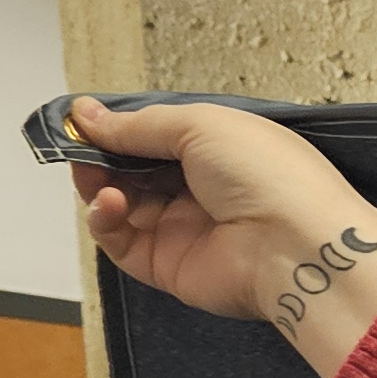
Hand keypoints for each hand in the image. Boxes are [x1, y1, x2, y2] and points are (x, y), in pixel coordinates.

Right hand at [70, 97, 376, 377]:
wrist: (297, 248)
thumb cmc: (267, 175)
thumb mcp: (201, 126)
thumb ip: (140, 124)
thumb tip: (85, 113)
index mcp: (220, 149)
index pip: (156, 135)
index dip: (118, 128)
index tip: (80, 120)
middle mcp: (202, 188)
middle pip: (132, 169)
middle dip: (101, 155)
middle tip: (78, 147)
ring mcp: (185, 228)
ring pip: (120, 204)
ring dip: (98, 185)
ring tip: (97, 177)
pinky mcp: (169, 264)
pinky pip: (121, 241)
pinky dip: (105, 219)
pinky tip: (110, 203)